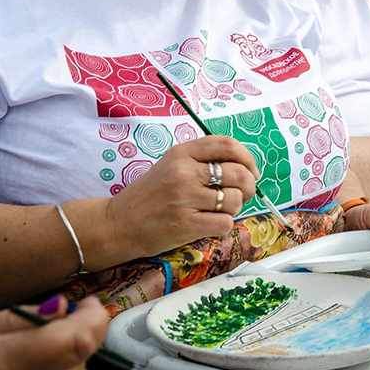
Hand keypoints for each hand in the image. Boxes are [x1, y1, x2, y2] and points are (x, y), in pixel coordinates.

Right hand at [105, 136, 260, 257]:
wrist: (118, 224)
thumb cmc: (150, 196)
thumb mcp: (171, 165)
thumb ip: (202, 161)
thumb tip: (244, 167)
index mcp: (182, 153)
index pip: (227, 144)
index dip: (247, 158)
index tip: (252, 170)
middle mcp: (184, 172)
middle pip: (238, 173)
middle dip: (249, 186)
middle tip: (243, 195)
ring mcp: (184, 198)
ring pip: (234, 199)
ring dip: (235, 208)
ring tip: (220, 210)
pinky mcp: (184, 224)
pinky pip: (224, 222)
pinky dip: (224, 225)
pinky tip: (210, 224)